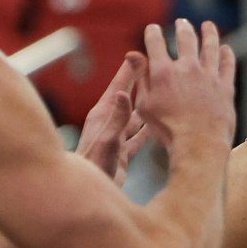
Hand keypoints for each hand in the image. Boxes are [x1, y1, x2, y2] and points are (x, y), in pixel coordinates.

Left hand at [72, 52, 148, 184]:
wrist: (84, 193)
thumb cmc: (93, 165)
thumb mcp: (108, 140)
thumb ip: (118, 118)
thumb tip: (125, 93)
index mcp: (104, 114)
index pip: (119, 86)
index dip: (130, 71)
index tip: (140, 54)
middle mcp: (110, 122)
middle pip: (129, 98)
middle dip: (142, 84)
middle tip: (156, 69)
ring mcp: (116, 137)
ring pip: (136, 117)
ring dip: (148, 107)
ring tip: (162, 94)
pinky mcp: (122, 152)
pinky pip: (139, 136)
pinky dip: (149, 129)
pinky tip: (159, 124)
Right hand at [133, 21, 234, 150]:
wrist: (198, 144)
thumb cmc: (167, 130)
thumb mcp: (144, 106)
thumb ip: (141, 78)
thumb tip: (133, 55)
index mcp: (163, 72)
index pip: (156, 43)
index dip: (153, 33)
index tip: (153, 29)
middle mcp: (187, 68)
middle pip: (186, 38)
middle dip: (182, 28)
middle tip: (182, 22)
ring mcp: (209, 75)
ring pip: (210, 46)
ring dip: (209, 33)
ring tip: (207, 25)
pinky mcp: (225, 86)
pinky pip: (227, 64)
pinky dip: (227, 54)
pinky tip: (226, 49)